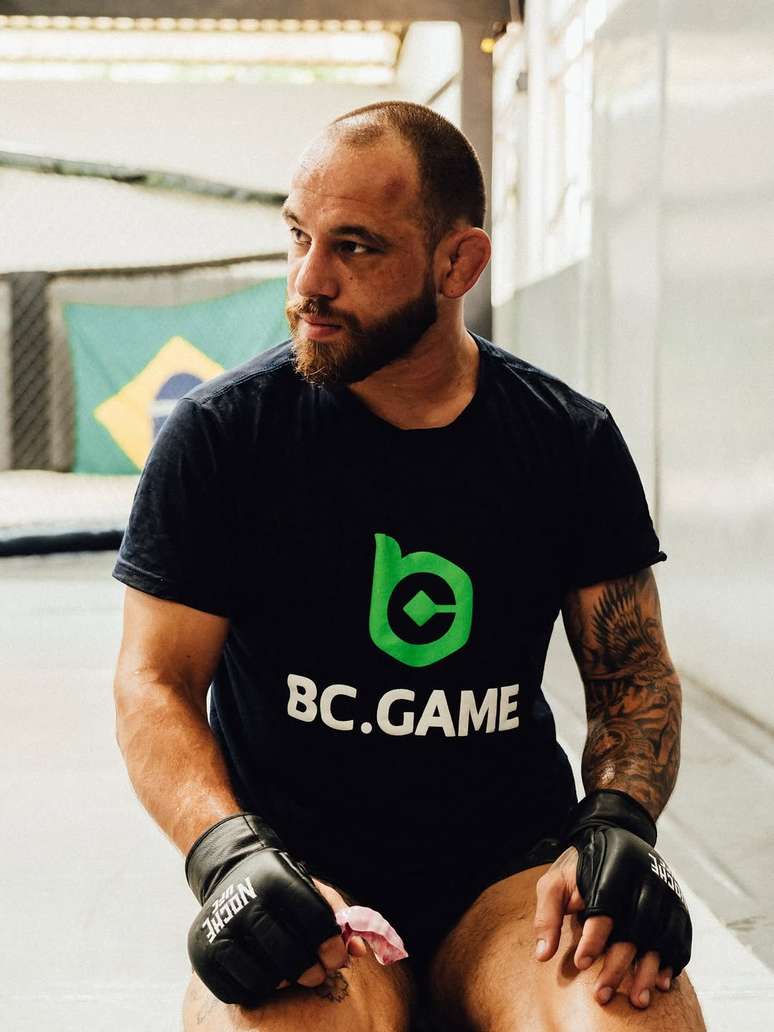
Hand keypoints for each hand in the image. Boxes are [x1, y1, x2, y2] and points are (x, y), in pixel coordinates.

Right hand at [186, 814, 353, 1004]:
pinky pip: (237, 992)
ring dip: (283, 983)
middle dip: (311, 971)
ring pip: (264, 979)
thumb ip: (339, 917)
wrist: (230, 874)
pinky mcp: (202, 953)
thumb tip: (358, 953)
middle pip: (289, 955)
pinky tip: (262, 972)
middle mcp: (246, 900)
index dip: (332, 946)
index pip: (315, 920)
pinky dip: (256, 990)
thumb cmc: (280, 888)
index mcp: (278, 878)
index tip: (336, 958)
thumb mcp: (310, 887)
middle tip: (316, 974)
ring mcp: (220, 928)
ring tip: (288, 972)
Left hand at [534, 847, 672, 1008]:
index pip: (604, 908)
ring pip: (660, 938)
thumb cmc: (580, 866)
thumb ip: (548, 913)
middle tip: (601, 995)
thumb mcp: (555, 881)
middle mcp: (642, 880)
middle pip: (634, 930)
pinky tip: (660, 982)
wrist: (616, 835)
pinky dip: (673, 961)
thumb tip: (543, 955)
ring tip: (636, 1000)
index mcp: (610, 870)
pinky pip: (681, 936)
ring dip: (648, 972)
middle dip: (618, 967)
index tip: (580, 963)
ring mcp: (664, 892)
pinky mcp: (677, 903)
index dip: (593, 939)